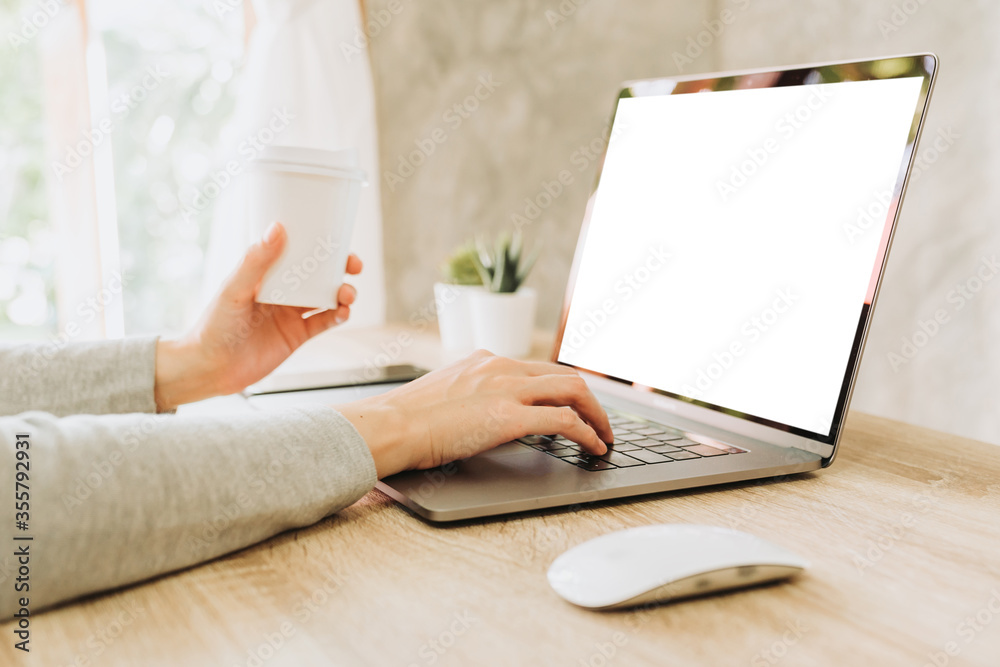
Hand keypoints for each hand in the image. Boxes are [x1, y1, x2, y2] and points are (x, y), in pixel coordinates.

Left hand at [154, 222, 360, 410]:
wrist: (210, 369)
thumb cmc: (213, 326)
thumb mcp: (234, 289)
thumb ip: (256, 261)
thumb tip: (277, 228)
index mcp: (266, 275)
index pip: (298, 253)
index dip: (320, 246)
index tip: (337, 241)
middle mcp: (281, 292)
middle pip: (318, 275)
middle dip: (340, 269)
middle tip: (353, 266)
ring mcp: (290, 314)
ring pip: (326, 298)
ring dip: (342, 293)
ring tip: (347, 295)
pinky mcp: (297, 337)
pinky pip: (324, 323)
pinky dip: (338, 317)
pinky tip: (343, 313)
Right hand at [335, 350, 613, 477]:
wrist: (390, 425)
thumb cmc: (405, 420)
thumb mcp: (444, 395)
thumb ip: (470, 398)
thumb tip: (481, 418)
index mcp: (485, 361)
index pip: (538, 369)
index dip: (563, 388)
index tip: (574, 405)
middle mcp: (501, 367)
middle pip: (563, 375)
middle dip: (589, 399)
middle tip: (599, 421)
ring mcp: (507, 389)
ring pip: (573, 390)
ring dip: (597, 415)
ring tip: (604, 436)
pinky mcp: (509, 416)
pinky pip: (565, 421)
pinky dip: (587, 433)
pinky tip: (594, 447)